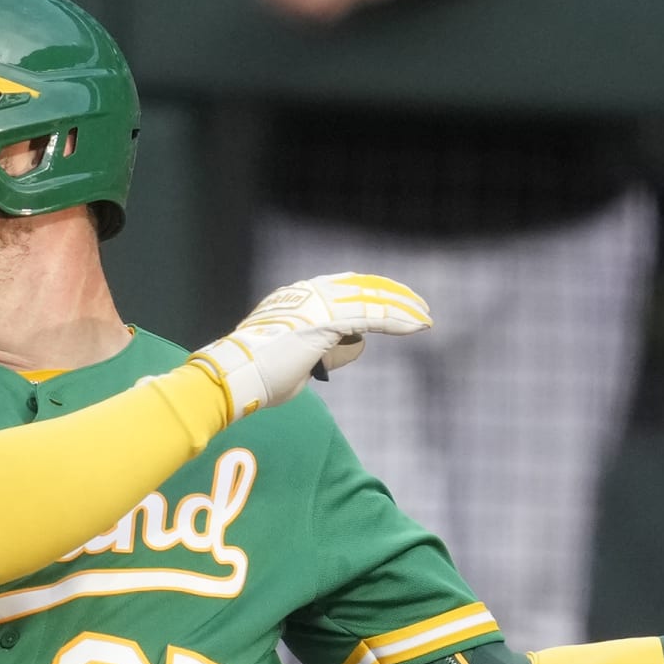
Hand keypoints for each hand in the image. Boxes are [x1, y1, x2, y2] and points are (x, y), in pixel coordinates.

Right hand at [192, 271, 431, 419]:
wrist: (238, 377)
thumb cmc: (260, 377)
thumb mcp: (301, 362)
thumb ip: (328, 351)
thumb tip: (355, 346)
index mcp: (299, 297)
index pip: (346, 288)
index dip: (375, 295)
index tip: (396, 306)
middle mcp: (309, 292)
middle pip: (363, 286)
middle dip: (395, 296)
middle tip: (420, 308)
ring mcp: (317, 303)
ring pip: (372, 298)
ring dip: (403, 308)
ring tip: (425, 318)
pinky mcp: (327, 320)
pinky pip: (372, 316)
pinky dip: (398, 320)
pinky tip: (419, 325)